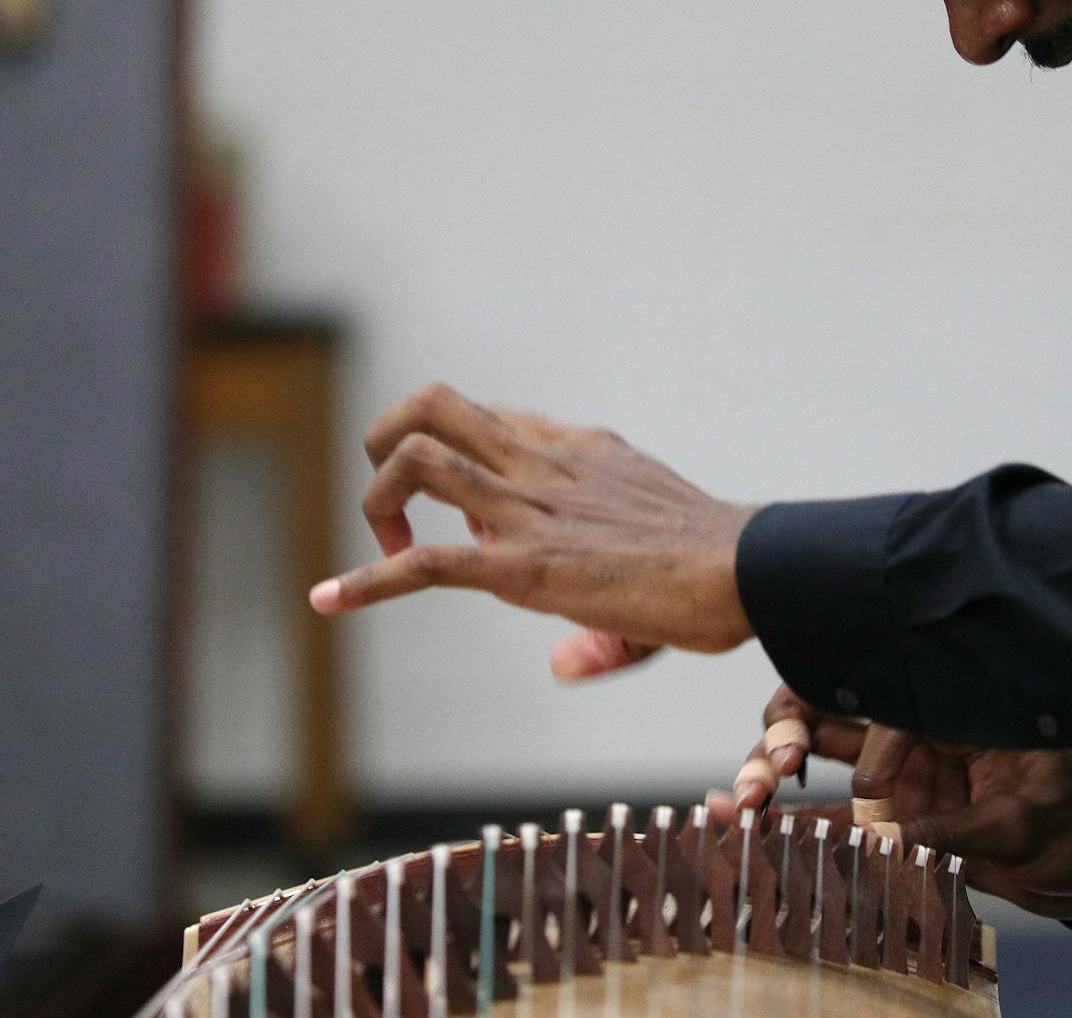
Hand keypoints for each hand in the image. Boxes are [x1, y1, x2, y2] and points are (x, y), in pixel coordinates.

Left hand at [310, 383, 760, 678]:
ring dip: (376, 501)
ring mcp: (526, 510)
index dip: (461, 449)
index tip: (464, 505)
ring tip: (380, 547)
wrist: (743, 567)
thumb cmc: (717, 570)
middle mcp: (541, 465)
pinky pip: (425, 562)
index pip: (491, 417)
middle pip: (434, 405)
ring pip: (415, 459)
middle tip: (391, 499)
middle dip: (388, 439)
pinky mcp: (522, 565)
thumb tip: (560, 666)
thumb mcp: (651, 562)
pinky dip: (366, 581)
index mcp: (575, 451)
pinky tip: (328, 601)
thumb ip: (602, 617)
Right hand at [710, 686, 1071, 921]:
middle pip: (831, 706)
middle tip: (766, 771)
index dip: (859, 747)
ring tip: (738, 801)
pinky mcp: (892, 813)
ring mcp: (900, 767)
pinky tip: (741, 820)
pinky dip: (789, 819)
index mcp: (952, 704)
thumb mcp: (1026, 822)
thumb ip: (955, 828)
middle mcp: (917, 726)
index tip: (859, 796)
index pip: (882, 703)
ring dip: (771, 768)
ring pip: (816, 752)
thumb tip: (886, 840)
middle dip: (786, 733)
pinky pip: (831, 810)